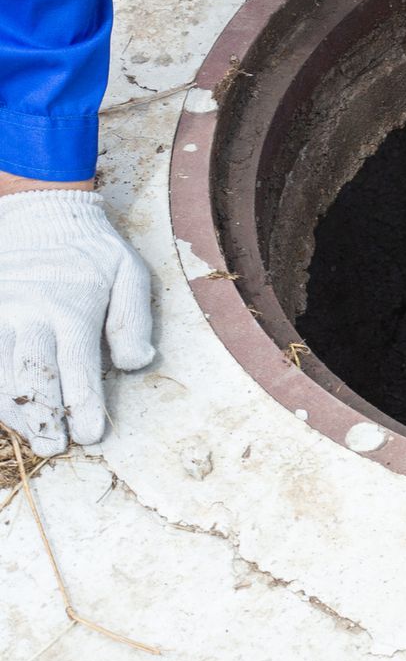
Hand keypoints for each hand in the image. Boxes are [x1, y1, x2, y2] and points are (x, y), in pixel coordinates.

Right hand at [0, 191, 153, 455]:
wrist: (43, 213)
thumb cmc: (93, 250)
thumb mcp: (129, 272)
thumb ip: (133, 319)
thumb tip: (138, 362)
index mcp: (72, 306)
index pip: (78, 366)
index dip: (83, 405)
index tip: (91, 435)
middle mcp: (30, 313)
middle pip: (33, 376)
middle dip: (45, 417)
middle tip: (56, 447)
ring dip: (14, 410)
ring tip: (31, 435)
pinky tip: (4, 408)